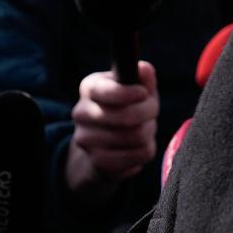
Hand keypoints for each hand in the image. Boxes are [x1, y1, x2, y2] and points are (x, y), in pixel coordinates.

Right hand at [63, 62, 158, 204]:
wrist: (102, 142)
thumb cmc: (124, 106)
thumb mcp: (133, 86)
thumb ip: (142, 76)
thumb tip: (144, 70)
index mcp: (89, 88)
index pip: (108, 91)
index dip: (130, 93)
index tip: (144, 93)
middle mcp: (82, 113)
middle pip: (127, 117)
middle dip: (148, 115)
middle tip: (151, 114)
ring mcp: (86, 140)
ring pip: (135, 137)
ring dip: (148, 133)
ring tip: (145, 129)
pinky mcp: (98, 162)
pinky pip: (136, 157)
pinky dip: (144, 151)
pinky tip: (139, 146)